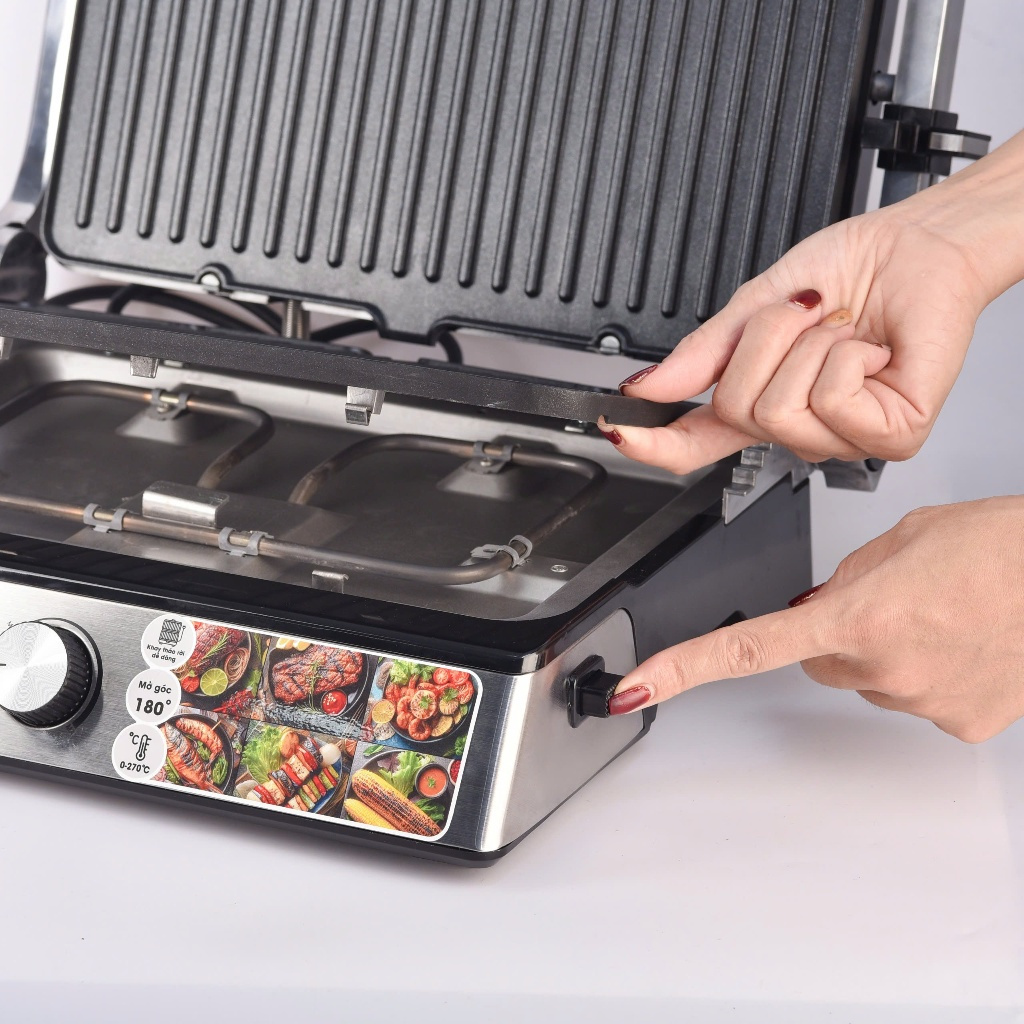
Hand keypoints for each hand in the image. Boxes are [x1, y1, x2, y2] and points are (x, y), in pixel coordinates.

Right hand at [604, 131, 1023, 473]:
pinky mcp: (889, 437)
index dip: (652, 442)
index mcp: (759, 398)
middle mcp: (797, 427)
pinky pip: (831, 401)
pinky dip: (846, 355)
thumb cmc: (854, 269)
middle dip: (764, 343)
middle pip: (735, 411)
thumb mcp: (756, 304)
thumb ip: (700, 353)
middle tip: (805, 317)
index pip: (696, 441)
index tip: (617, 430)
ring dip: (808, 346)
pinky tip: (870, 349)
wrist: (923, 246)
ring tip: (841, 330)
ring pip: (779, 410)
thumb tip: (647, 385)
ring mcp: (843, 438)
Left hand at [608, 498, 1023, 742]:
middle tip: (891, 597)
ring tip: (940, 611)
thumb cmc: (1002, 546)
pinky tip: (962, 639)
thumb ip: (844, 577)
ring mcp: (921, 701)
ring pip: (869, 676)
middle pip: (819, 658)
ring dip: (887, 647)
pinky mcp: (958, 724)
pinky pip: (914, 695)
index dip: (684, 669)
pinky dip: (926, 670)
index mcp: (858, 616)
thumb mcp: (901, 538)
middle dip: (835, 631)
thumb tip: (820, 607)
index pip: (750, 648)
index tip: (637, 690)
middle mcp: (884, 667)